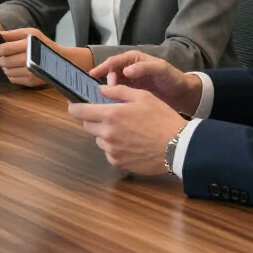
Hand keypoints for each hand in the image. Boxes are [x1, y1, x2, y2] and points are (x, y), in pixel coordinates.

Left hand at [0, 27, 49, 86]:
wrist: (61, 59)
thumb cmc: (43, 44)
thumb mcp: (30, 33)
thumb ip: (12, 34)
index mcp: (29, 44)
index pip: (7, 48)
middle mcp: (30, 59)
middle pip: (6, 62)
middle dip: (0, 60)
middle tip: (1, 58)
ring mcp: (31, 72)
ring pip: (8, 72)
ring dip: (6, 68)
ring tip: (10, 63)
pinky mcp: (32, 81)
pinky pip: (13, 79)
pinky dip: (11, 75)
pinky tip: (17, 69)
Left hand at [68, 82, 187, 175]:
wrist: (178, 147)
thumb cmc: (162, 119)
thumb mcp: (143, 96)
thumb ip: (119, 91)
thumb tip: (102, 89)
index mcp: (110, 115)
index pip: (79, 111)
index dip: (74, 107)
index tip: (74, 105)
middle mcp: (107, 134)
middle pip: (87, 125)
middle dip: (94, 119)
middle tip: (110, 116)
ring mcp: (112, 150)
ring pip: (99, 139)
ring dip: (105, 133)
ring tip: (126, 130)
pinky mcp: (118, 163)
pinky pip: (109, 152)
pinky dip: (115, 147)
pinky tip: (131, 143)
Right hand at [89, 51, 202, 115]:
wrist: (183, 95)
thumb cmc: (173, 78)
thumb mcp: (161, 69)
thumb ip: (144, 67)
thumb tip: (126, 70)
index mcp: (134, 59)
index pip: (114, 62)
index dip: (103, 67)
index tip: (94, 75)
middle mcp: (129, 69)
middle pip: (111, 73)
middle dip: (106, 81)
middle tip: (105, 92)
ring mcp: (130, 82)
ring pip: (113, 85)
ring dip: (108, 91)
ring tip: (105, 100)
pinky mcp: (132, 94)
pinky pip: (119, 95)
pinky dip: (114, 99)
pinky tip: (111, 106)